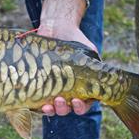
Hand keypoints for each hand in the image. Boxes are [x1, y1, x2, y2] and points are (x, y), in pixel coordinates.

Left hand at [39, 0, 96, 115]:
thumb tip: (102, 77)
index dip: (81, 107)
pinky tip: (36, 102)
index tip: (76, 101)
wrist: (56, 27)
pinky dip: (36, 104)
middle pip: (67, 109)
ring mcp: (51, 89)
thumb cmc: (75, 40)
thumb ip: (96, 65)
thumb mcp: (89, 52)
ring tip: (48, 105)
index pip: (84, 104)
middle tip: (59, 100)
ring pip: (52, 108)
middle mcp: (66, 91)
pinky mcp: (37, 85)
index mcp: (81, 87)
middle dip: (63, 109)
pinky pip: (36, 99)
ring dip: (51, 110)